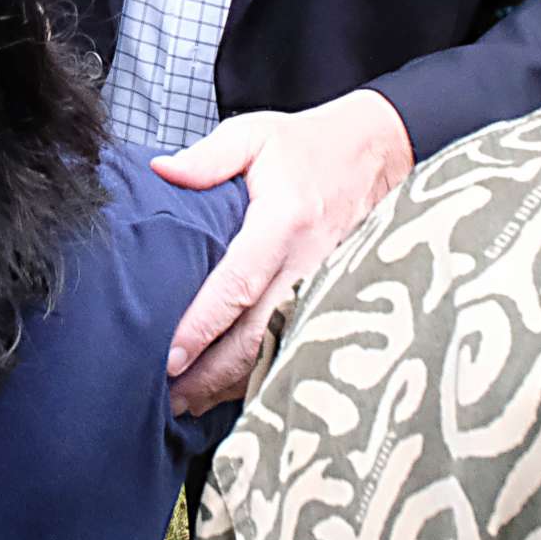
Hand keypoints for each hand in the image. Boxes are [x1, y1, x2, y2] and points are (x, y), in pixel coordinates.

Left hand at [151, 88, 412, 414]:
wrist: (378, 151)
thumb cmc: (309, 145)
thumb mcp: (254, 135)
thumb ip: (206, 157)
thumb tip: (162, 171)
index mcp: (283, 222)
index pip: (237, 285)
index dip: (203, 326)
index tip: (171, 357)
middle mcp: (307, 261)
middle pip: (257, 334)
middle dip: (212, 373)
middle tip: (170, 397)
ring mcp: (326, 284)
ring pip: (278, 347)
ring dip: (234, 382)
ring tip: (191, 404)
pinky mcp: (334, 296)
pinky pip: (297, 340)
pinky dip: (264, 369)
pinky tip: (233, 389)